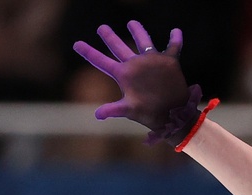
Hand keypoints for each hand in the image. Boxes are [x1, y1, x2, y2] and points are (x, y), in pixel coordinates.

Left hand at [73, 20, 201, 144]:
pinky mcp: (168, 62)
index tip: (76, 44)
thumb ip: (113, 109)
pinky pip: (173, 47)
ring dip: (139, 31)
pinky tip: (176, 31)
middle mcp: (135, 66)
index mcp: (124, 75)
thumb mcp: (130, 110)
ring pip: (143, 41)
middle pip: (119, 47)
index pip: (101, 61)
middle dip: (109, 36)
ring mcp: (151, 63)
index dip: (88, 52)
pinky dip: (175, 39)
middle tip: (101, 28)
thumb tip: (97, 115)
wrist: (172, 116)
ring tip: (132, 22)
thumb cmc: (150, 114)